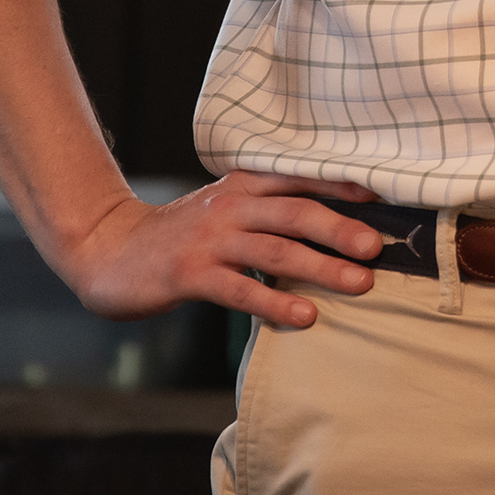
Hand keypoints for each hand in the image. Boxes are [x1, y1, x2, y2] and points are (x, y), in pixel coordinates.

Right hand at [48, 171, 389, 329]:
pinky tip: (305, 317)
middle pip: (295, 212)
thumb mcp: (226, 212)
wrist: (112, 251)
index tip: (382, 194)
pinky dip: (275, 304)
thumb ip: (269, 213)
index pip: (299, 178)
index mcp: (243, 186)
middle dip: (341, 228)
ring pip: (276, 251)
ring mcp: (210, 241)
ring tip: (359, 283)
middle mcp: (231, 207)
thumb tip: (335, 228)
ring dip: (322, 267)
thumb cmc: (182, 236)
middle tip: (379, 247)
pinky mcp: (190, 275)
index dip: (340, 184)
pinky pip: (241, 290)